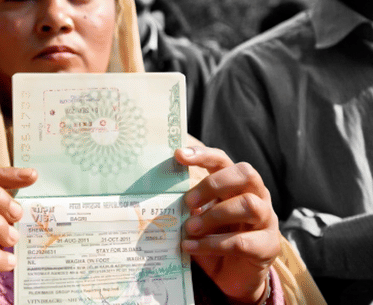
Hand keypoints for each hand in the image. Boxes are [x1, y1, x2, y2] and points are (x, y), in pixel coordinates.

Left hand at [176, 146, 279, 303]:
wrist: (233, 278)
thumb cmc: (214, 241)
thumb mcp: (199, 220)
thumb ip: (190, 207)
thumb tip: (165, 195)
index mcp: (237, 186)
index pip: (224, 161)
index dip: (203, 155)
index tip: (179, 155)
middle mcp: (258, 197)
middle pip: (245, 174)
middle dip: (214, 184)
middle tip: (188, 202)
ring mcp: (267, 221)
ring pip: (249, 205)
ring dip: (214, 216)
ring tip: (189, 228)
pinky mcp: (268, 247)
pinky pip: (242, 241)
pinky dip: (212, 244)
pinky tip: (191, 247)